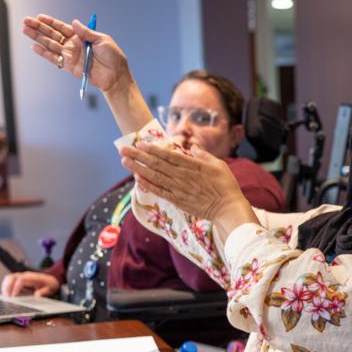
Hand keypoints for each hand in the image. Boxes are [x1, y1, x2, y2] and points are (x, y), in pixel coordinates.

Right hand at [1, 272, 59, 297]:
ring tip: (5, 297)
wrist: (50, 280)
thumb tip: (36, 296)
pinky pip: (9, 280)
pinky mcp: (18, 279)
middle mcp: (25, 275)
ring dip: (5, 287)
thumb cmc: (49, 284)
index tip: (14, 296)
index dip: (16, 288)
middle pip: (12, 277)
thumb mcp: (50, 289)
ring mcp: (21, 276)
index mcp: (33, 277)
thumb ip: (43, 292)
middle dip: (7, 287)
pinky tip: (6, 294)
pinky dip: (5, 286)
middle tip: (7, 298)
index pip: (21, 280)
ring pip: (8, 278)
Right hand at [21, 14, 130, 93]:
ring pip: (50, 45)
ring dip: (38, 38)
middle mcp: (73, 45)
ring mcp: (70, 55)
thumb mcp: (102, 40)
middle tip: (26, 21)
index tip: (39, 17)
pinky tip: (34, 46)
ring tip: (25, 30)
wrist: (116, 76)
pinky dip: (44, 53)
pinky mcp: (70, 66)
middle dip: (39, 28)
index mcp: (80, 37)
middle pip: (52, 35)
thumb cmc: (113, 57)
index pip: (61, 27)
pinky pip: (55, 58)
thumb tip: (74, 22)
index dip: (50, 22)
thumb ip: (86, 32)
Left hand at [119, 142, 258, 234]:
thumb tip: (191, 147)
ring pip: (154, 177)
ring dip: (138, 168)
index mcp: (192, 165)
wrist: (228, 209)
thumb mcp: (218, 164)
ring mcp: (178, 189)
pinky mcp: (178, 201)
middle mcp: (182, 176)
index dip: (152, 149)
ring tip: (125, 161)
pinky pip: (159, 191)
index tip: (140, 143)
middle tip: (123, 149)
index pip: (168, 155)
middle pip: (156, 164)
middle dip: (138, 156)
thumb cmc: (226, 185)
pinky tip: (137, 179)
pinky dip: (148, 185)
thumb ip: (203, 155)